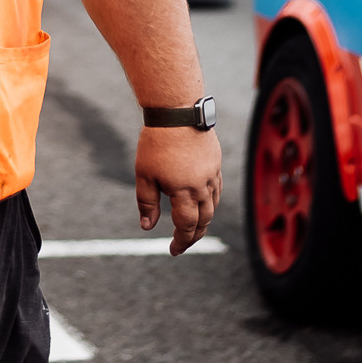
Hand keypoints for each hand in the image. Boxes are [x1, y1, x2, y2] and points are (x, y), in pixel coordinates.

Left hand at [134, 125, 222, 253]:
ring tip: (193, 228)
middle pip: (204, 220)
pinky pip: (217, 190)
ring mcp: (212, 174)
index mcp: (184, 191)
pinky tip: (203, 204)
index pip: (186, 226)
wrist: (177, 112)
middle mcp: (202, 186)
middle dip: (194, 236)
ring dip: (204, 220)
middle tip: (183, 244)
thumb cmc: (156, 143)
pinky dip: (211, 203)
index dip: (181, 241)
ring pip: (213, 206)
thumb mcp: (144, 175)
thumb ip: (146, 203)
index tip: (173, 250)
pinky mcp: (215, 163)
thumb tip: (147, 227)